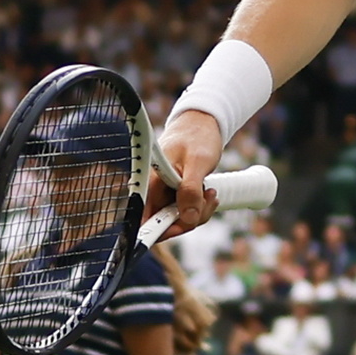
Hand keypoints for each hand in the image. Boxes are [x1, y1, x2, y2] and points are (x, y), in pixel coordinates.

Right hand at [143, 107, 221, 243]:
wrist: (202, 123)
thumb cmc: (196, 137)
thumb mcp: (197, 163)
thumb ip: (190, 191)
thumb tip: (188, 218)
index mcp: (151, 183)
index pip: (146, 220)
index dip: (162, 231)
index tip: (184, 226)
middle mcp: (154, 191)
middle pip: (164, 224)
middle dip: (189, 219)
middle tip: (207, 201)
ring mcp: (165, 193)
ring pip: (178, 219)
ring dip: (198, 212)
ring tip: (210, 192)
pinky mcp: (175, 194)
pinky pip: (186, 211)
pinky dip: (200, 207)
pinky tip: (208, 193)